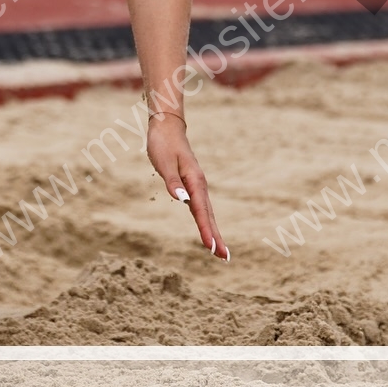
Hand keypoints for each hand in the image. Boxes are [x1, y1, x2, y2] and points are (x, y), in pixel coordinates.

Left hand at [147, 115, 228, 259]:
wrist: (167, 128)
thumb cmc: (163, 144)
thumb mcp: (164, 162)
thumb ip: (173, 182)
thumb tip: (182, 200)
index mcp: (194, 181)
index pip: (201, 211)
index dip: (206, 230)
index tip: (213, 249)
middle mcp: (199, 185)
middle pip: (208, 215)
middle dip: (216, 237)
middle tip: (224, 258)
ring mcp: (197, 186)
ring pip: (206, 213)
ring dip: (213, 232)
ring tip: (220, 251)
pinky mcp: (192, 186)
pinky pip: (201, 208)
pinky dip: (205, 221)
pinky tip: (207, 230)